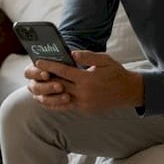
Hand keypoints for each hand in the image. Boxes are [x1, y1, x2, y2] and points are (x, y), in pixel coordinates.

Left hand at [25, 50, 142, 112]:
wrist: (128, 91)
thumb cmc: (116, 72)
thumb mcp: (104, 60)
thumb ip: (87, 56)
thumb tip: (71, 54)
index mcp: (87, 79)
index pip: (63, 71)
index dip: (49, 66)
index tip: (38, 61)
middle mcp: (84, 93)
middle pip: (58, 84)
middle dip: (46, 78)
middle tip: (35, 72)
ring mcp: (84, 104)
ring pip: (60, 98)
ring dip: (48, 92)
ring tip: (39, 84)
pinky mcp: (85, 110)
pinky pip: (67, 106)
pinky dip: (57, 101)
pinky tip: (50, 95)